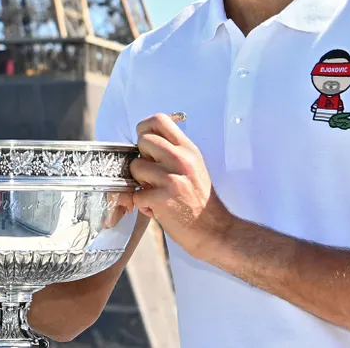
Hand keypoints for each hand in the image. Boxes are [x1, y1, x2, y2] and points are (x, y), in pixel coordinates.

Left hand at [129, 113, 232, 259]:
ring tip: (154, 192)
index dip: (145, 128)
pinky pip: (136, 194)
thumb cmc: (200, 199)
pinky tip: (157, 208)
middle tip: (152, 174)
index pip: (159, 120)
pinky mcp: (162, 199)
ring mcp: (171, 178)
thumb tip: (145, 144)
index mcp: (188, 149)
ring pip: (135, 167)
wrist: (214, 230)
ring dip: (140, 182)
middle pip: (143, 140)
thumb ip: (173, 152)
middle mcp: (181, 159)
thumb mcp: (194, 166)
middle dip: (141, 157)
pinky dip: (142, 204)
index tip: (145, 144)